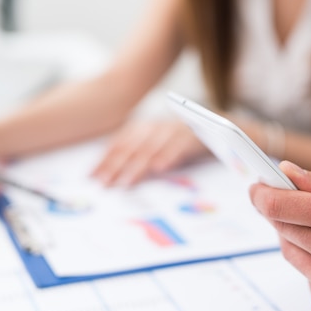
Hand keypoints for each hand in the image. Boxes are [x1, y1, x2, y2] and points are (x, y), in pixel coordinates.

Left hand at [91, 119, 208, 186]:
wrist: (218, 126)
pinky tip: (161, 169)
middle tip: (105, 184)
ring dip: (138, 167)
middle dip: (116, 166)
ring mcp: (174, 131)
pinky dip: (169, 156)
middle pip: (132, 148)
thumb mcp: (158, 145)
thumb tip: (114, 172)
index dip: (105, 160)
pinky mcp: (193, 137)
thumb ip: (139, 154)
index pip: (119, 144)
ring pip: (152, 149)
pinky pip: (179, 147)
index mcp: (144, 129)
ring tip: (127, 182)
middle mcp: (156, 128)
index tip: (93, 177)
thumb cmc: (182, 141)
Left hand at [249, 161, 310, 310]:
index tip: (254, 188)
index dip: (260, 195)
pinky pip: (302, 273)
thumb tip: (285, 171)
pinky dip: (309, 262)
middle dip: (278, 213)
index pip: (281, 206)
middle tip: (286, 204)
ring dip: (293, 237)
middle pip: (280, 227)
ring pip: (287, 250)